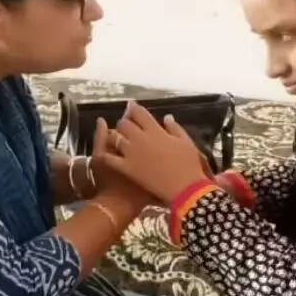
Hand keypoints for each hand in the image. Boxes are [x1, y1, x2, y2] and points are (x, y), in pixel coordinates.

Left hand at [97, 102, 212, 204]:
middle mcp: (140, 138)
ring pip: (115, 138)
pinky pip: (110, 159)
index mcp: (155, 130)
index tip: (131, 105)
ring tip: (118, 137)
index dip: (133, 107)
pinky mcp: (126, 168)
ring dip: (115, 136)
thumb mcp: (186, 143)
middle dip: (124, 122)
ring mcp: (131, 153)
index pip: (139, 113)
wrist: (183, 189)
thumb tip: (167, 117)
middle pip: (124, 124)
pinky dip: (107, 155)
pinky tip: (107, 154)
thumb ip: (175, 128)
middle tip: (126, 125)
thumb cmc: (188, 165)